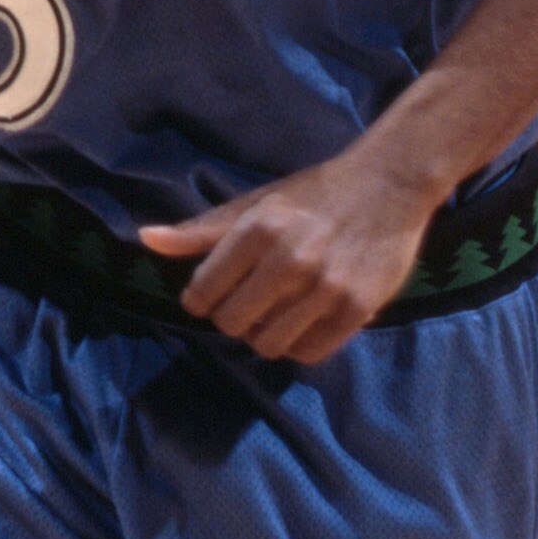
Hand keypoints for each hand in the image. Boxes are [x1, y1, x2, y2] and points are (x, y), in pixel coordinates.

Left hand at [139, 143, 438, 361]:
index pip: (202, 294)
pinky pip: (308, 352)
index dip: (201, 300)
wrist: (389, 186)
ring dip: (264, 334)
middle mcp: (290, 259)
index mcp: (258, 229)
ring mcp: (326, 287)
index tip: (214, 293)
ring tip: (277, 311)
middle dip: (232, 318)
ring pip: (268, 344)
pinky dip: (298, 344)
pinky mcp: (357, 308)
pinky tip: (303, 320)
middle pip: (231, 324)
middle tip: (249, 302)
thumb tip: (147, 241)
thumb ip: (202, 230)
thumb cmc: (315, 195)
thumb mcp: (256, 205)